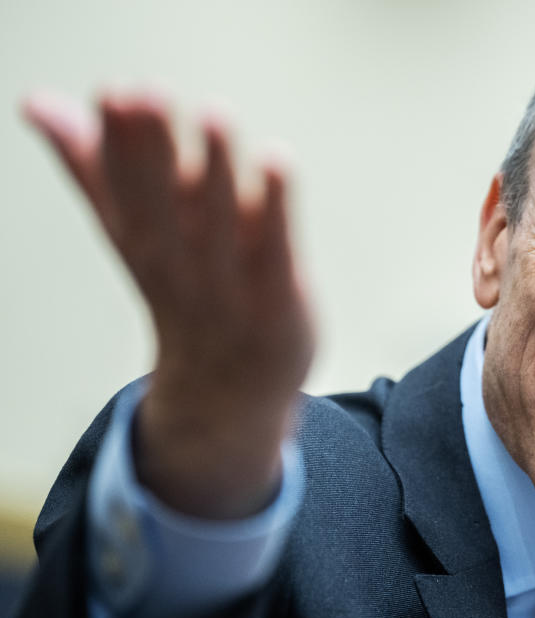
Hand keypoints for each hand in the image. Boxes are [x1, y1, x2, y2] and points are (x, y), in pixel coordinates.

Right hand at [23, 91, 314, 517]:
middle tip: (145, 92)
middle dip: (155, 151)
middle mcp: (180, 263)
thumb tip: (34, 100)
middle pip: (164, 205)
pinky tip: (280, 159)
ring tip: (214, 113)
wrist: (227, 391)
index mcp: (142, 239)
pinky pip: (277, 252)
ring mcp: (230, 285)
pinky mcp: (280, 300)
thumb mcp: (130, 233)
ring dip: (216, 172)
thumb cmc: (183, 291)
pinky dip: (279, 212)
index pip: (123, 189)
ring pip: (221, 226)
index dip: (117, 144)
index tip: (112, 91)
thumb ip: (92, 166)